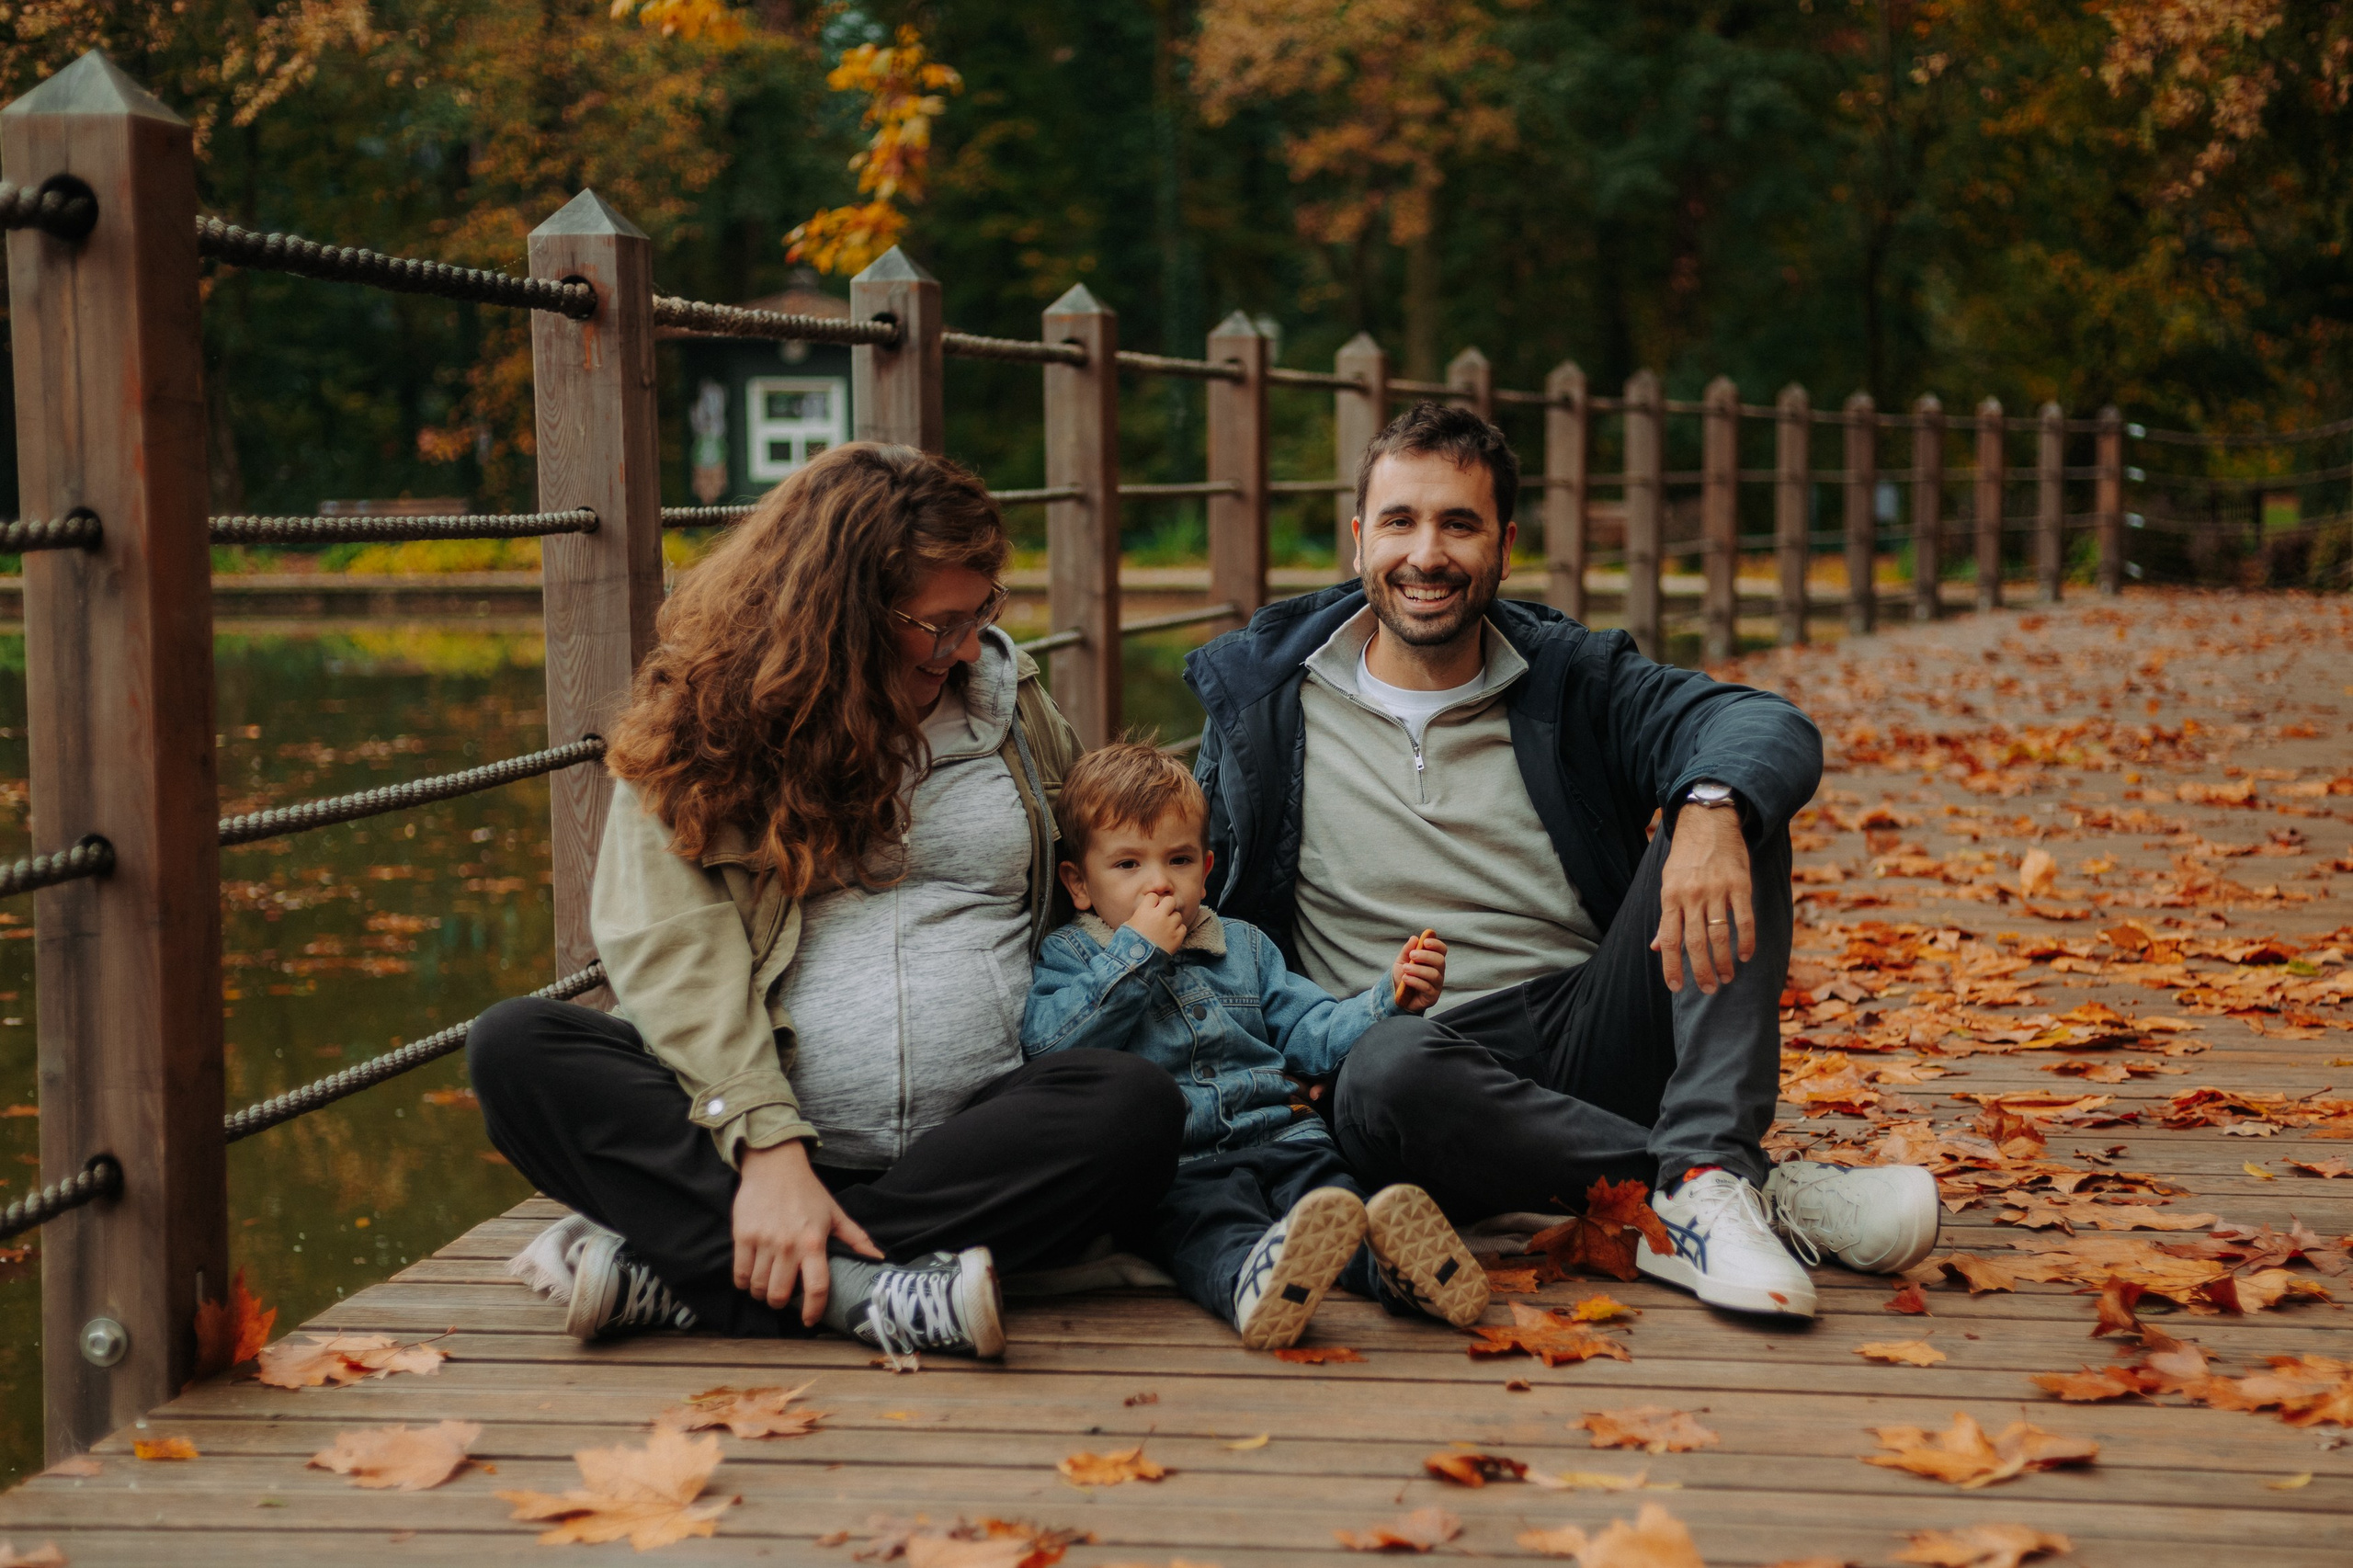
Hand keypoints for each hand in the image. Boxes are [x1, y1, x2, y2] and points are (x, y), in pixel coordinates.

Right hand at [732, 1139, 881, 1325]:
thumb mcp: (834, 1213)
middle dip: (781, 1304)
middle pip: (781, 1294)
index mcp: (814, 1242)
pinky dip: (743, 1283)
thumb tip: (878, 1258)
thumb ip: (856, 1238)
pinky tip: (750, 1278)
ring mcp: (764, 1241)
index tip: (810, 1321)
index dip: (814, 1310)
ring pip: (758, 1287)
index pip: (817, 1287)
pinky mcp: (742, 1236)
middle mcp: (789, 1245)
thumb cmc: (807, 1191)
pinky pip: (739, 1274)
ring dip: (762, 1294)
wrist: (775, 1165)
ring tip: (766, 1287)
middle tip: (783, 1299)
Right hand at [1125, 890, 1188, 953]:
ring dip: (1173, 920)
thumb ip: (1140, 914)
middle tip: (1163, 914)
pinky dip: (1178, 931)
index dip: (1152, 902)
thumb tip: (1145, 911)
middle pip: (1170, 900)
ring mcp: (1169, 926)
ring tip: (1166, 929)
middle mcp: (1159, 916)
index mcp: (1145, 911)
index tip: (1151, 908)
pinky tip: (1170, 936)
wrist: (1136, 961)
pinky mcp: (1177, 937)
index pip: (1153, 896)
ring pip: (1177, 915)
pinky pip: (1183, 927)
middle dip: (1167, 906)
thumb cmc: (1128, 943)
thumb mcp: (1128, 925)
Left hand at [1391, 930, 1446, 1013]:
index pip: (1441, 950)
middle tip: (1412, 955)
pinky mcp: (1432, 997)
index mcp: (1433, 961)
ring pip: (1434, 974)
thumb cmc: (1402, 976)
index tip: (1425, 941)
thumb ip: (1407, 950)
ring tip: (1405, 968)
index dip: (1436, 944)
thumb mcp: (1401, 961)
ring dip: (1418, 969)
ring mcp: (1436, 985)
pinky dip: (1415, 981)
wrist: (1395, 995)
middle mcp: (1438, 972)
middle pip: (1440, 961)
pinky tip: (1405, 978)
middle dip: (1426, 956)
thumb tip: (1414, 938)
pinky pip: (1427, 987)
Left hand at [1650, 804, 1754, 994]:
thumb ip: (1666, 916)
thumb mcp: (1667, 883)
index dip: (1671, 966)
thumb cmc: (1685, 857)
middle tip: (1709, 988)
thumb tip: (1656, 947)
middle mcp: (1691, 895)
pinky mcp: (1739, 884)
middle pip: (1695, 943)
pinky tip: (1745, 955)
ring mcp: (1716, 890)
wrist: (1708, 821)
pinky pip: (1744, 919)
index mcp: (1670, 897)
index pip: (1669, 940)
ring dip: (1724, 961)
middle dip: (1701, 971)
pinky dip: (1746, 940)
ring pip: (1719, 935)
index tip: (1676, 987)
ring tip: (1727, 977)